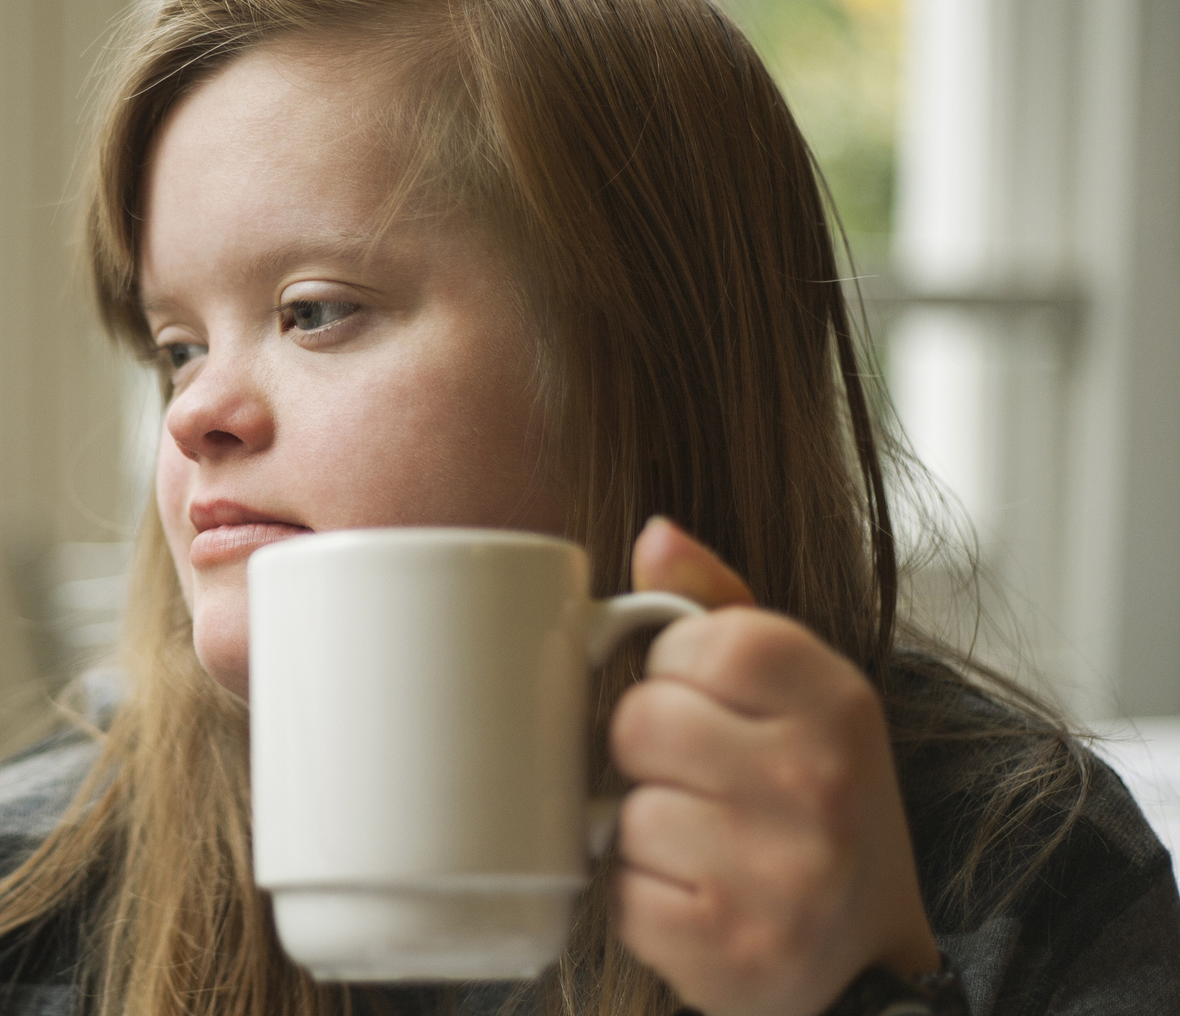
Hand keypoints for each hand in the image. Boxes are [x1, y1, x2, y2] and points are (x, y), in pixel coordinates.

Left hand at [609, 517, 938, 1015]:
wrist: (862, 951)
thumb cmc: (812, 800)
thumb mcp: (796, 691)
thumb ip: (721, 603)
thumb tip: (655, 534)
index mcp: (839, 702)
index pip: (693, 639)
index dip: (677, 670)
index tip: (711, 703)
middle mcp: (820, 783)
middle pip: (640, 722)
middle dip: (650, 752)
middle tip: (702, 780)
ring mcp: (781, 874)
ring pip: (626, 812)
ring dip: (645, 831)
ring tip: (706, 844)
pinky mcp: (732, 951)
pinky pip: (622, 896)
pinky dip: (643, 900)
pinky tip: (697, 900)